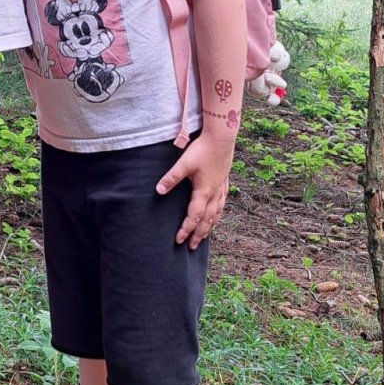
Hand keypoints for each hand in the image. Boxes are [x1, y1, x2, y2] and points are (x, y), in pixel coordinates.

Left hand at [156, 133, 232, 247]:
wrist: (222, 137)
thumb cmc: (202, 149)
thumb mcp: (184, 164)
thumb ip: (171, 178)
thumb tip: (158, 190)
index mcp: (203, 192)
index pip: (194, 217)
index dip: (186, 229)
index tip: (179, 240)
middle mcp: (214, 193)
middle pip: (207, 220)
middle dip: (199, 234)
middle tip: (192, 247)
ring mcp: (221, 188)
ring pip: (217, 213)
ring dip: (210, 226)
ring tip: (205, 236)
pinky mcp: (224, 182)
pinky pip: (222, 203)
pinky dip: (218, 213)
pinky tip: (217, 214)